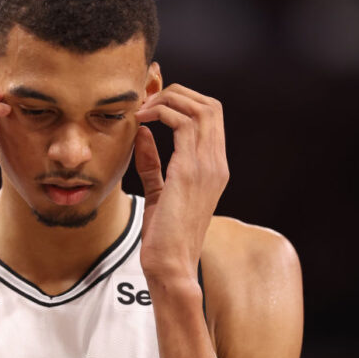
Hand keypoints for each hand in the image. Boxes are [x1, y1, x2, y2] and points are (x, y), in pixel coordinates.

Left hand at [133, 84, 228, 281]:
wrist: (170, 264)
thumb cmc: (164, 235)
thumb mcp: (158, 191)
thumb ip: (153, 162)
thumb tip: (143, 134)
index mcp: (214, 167)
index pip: (211, 117)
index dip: (184, 102)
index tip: (153, 106)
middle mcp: (216, 163)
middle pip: (210, 105)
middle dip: (178, 94)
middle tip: (147, 102)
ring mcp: (207, 165)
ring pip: (200, 108)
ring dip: (168, 100)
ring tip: (143, 110)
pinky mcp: (189, 170)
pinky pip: (183, 123)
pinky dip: (161, 113)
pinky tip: (142, 121)